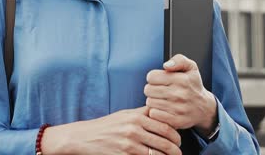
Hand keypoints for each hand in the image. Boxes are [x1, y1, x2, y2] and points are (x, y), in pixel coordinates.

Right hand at [40, 106, 180, 154]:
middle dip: (176, 147)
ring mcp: (129, 143)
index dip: (176, 132)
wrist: (85, 137)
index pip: (165, 123)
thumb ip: (142, 113)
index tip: (179, 138)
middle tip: (179, 151)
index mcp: (136, 116)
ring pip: (158, 152)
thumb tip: (163, 113)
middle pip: (165, 138)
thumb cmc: (107, 126)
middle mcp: (134, 128)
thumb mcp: (124, 115)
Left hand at [144, 54, 217, 134]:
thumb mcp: (191, 67)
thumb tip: (166, 65)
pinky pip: (154, 114)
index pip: (151, 76)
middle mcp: (180, 94)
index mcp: (182, 79)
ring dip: (153, 101)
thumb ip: (178, 60)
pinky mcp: (175, 121)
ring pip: (150, 102)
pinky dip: (155, 111)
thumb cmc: (193, 85)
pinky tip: (162, 109)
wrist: (204, 108)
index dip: (153, 78)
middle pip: (148, 90)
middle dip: (151, 89)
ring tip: (161, 99)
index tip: (159, 80)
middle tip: (160, 90)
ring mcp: (178, 109)